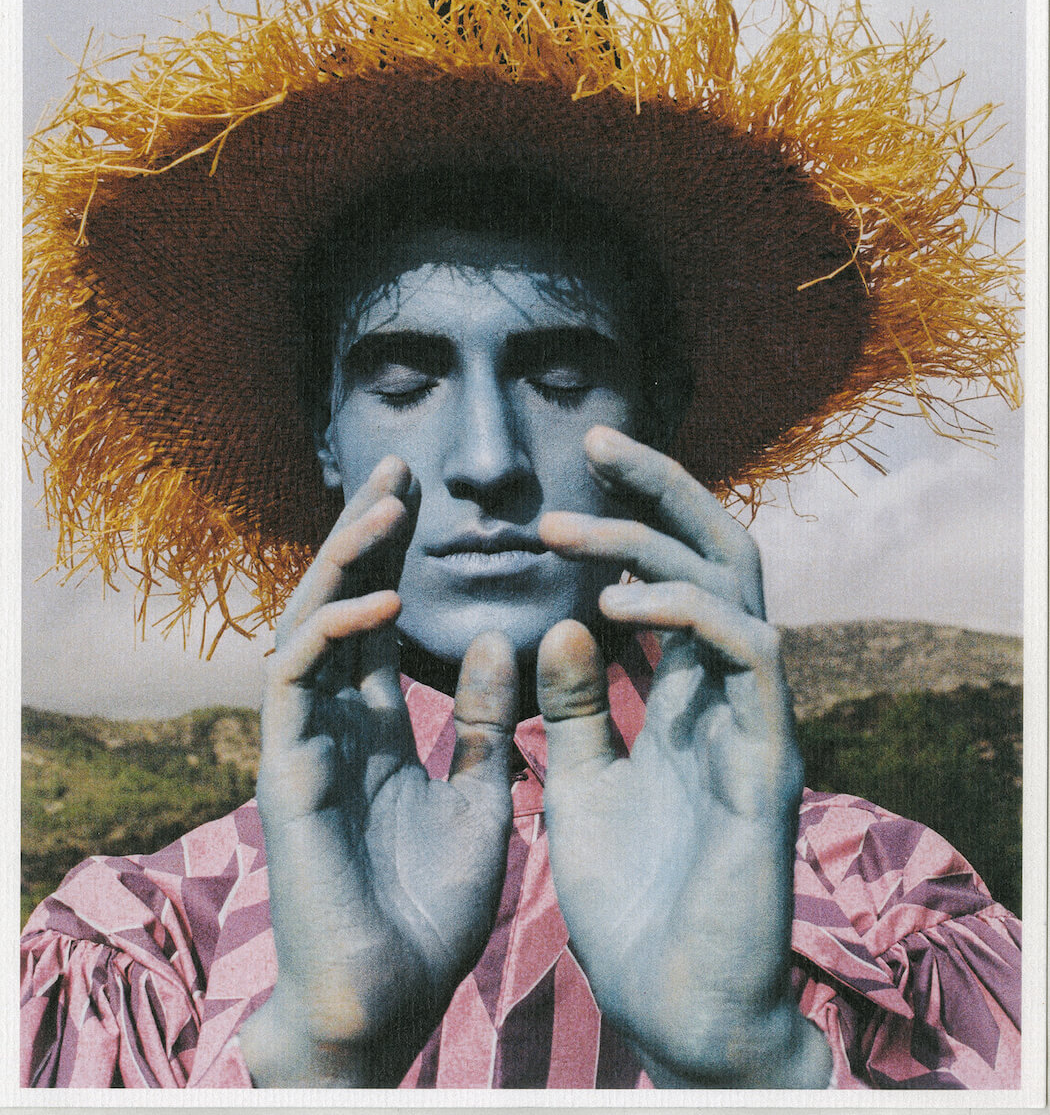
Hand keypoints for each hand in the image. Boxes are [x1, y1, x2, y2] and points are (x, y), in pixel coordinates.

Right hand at [239, 458, 517, 1086]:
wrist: (389, 1003)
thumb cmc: (427, 909)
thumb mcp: (474, 797)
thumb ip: (476, 721)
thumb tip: (488, 638)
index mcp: (373, 725)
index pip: (378, 617)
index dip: (396, 554)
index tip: (427, 494)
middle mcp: (332, 721)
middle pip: (338, 601)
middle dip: (365, 532)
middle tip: (399, 466)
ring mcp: (303, 742)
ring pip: (306, 622)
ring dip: (345, 559)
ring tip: (390, 502)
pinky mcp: (287, 771)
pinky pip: (298, 681)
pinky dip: (334, 631)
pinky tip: (379, 597)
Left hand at [535, 427, 830, 1088]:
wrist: (674, 1006)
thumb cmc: (632, 898)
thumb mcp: (581, 781)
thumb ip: (575, 705)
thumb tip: (566, 618)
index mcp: (685, 693)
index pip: (675, 571)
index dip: (633, 513)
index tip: (565, 479)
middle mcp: (728, 691)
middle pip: (719, 550)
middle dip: (660, 489)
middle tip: (592, 443)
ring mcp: (755, 719)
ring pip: (738, 584)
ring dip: (654, 542)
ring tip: (569, 534)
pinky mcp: (769, 761)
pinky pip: (751, 655)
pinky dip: (688, 612)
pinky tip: (616, 604)